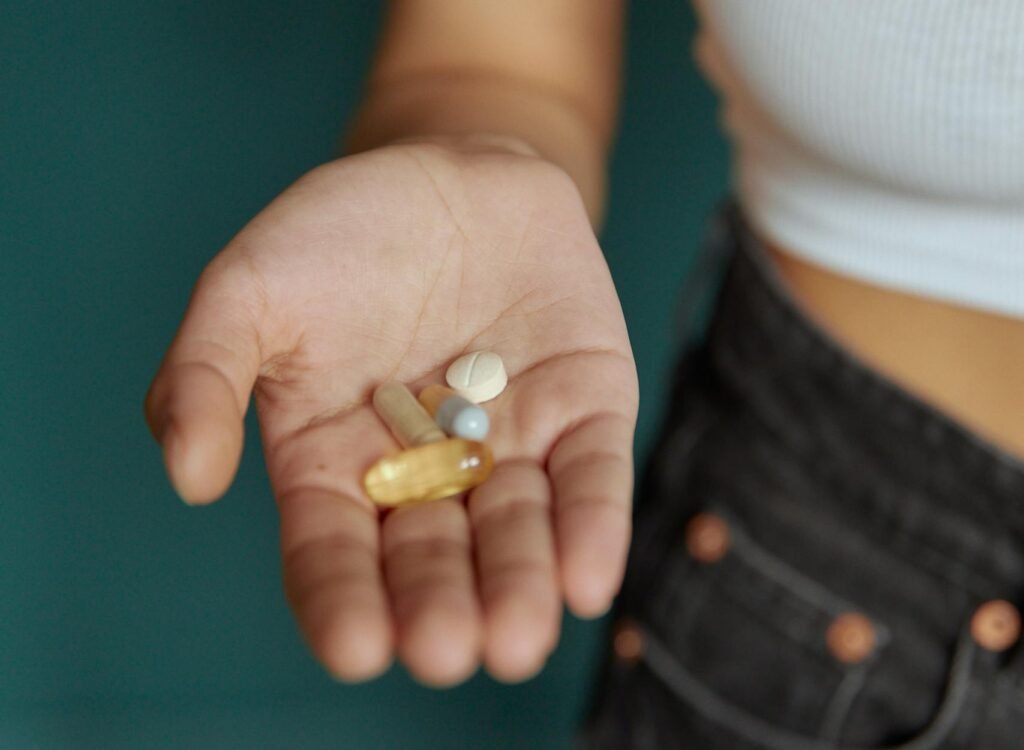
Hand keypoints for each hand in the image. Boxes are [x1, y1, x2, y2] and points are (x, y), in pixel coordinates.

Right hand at [144, 136, 637, 685]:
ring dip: (519, 584)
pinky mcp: (584, 410)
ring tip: (518, 637)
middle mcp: (426, 473)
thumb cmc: (339, 236)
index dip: (342, 600)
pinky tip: (588, 578)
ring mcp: (510, 445)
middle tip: (448, 650)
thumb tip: (188, 478)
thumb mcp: (247, 290)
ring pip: (514, 530)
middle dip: (440, 604)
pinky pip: (590, 474)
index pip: (333, 551)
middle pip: (431, 556)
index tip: (358, 647)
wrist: (451, 175)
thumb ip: (204, 376)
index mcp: (336, 464)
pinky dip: (590, 524)